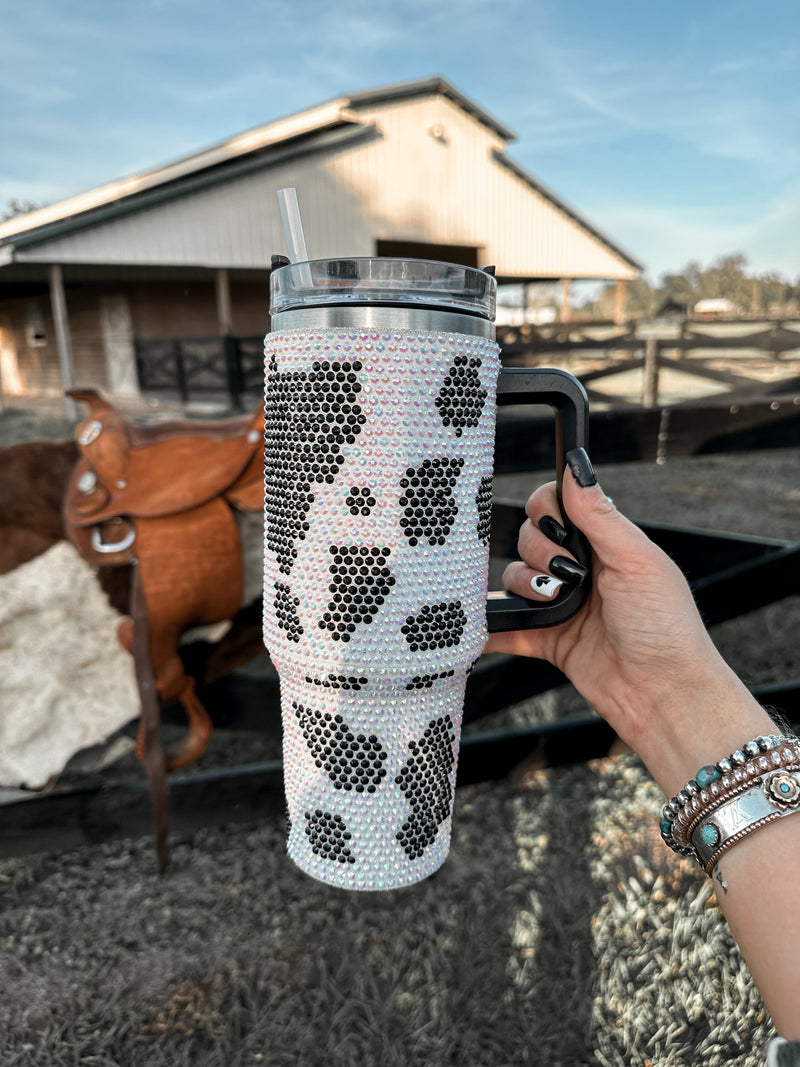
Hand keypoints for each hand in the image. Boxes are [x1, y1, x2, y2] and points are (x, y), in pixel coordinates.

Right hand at [485, 450, 773, 795]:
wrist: (663, 694)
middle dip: (538, 553)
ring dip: (526, 587)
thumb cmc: (666, 628)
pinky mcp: (548, 640)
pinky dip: (493, 626)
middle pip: (528, 539)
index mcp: (605, 544)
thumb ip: (599, 515)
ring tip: (553, 604)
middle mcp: (581, 571)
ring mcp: (562, 605)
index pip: (555, 507)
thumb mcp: (636, 560)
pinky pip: (507, 628)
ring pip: (514, 578)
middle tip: (567, 575)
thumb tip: (576, 467)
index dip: (546, 511)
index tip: (558, 529)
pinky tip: (479, 626)